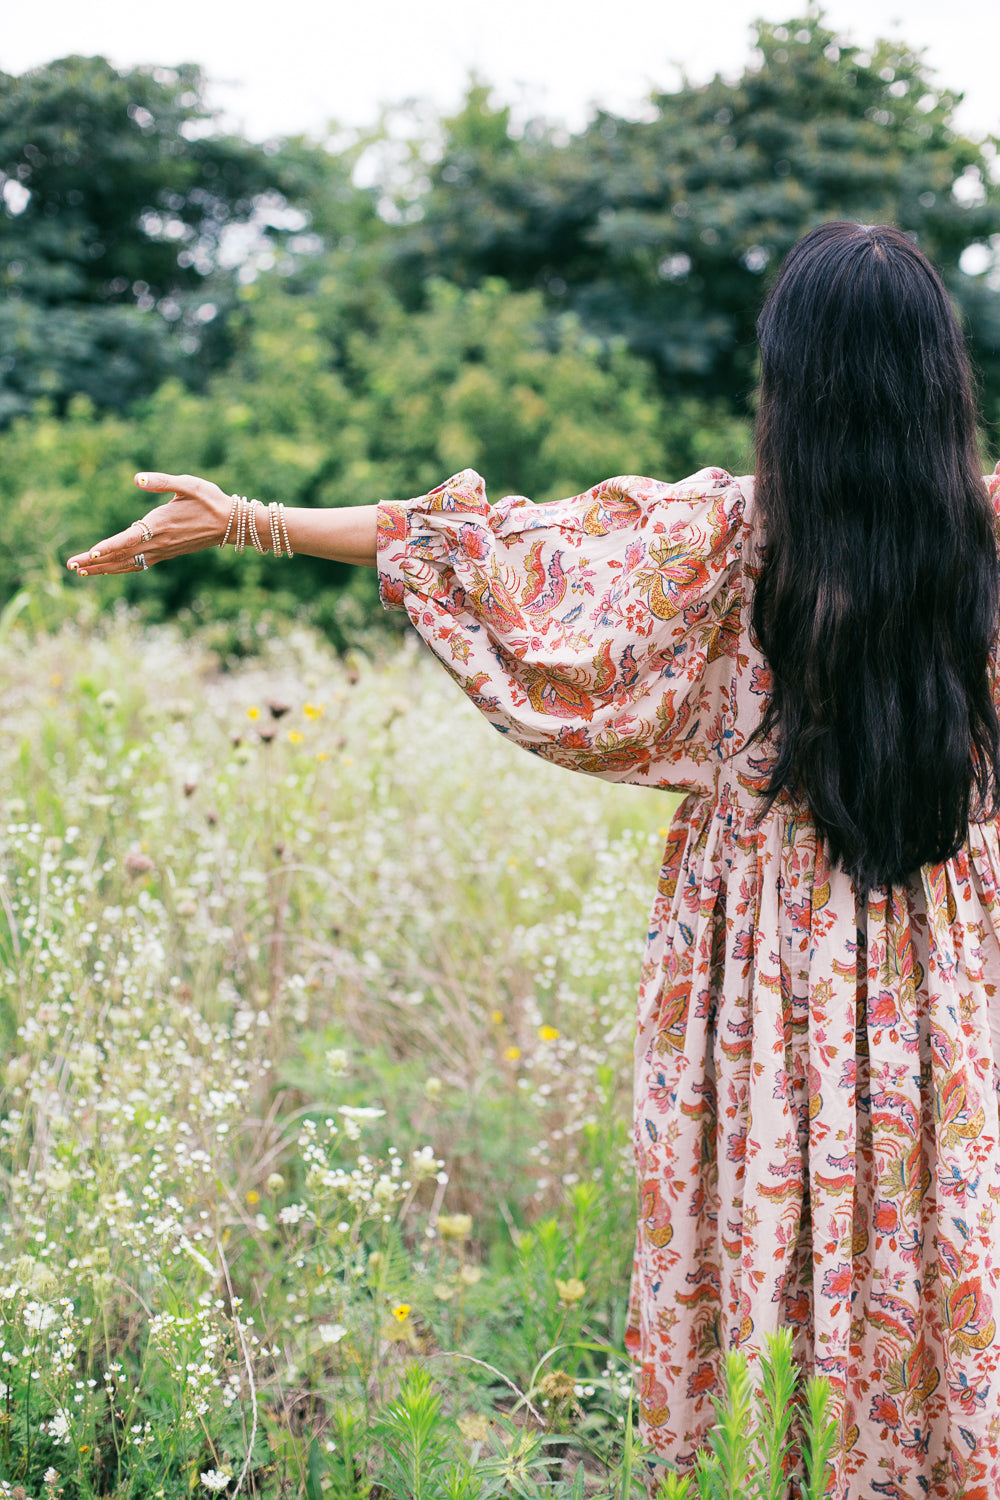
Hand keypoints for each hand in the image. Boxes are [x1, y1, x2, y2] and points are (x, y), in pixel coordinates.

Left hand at [67, 472, 233, 575]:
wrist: (231, 524)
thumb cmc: (211, 500)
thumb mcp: (188, 484)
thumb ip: (162, 481)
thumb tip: (137, 477)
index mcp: (161, 524)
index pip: (129, 538)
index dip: (109, 546)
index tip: (90, 553)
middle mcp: (159, 542)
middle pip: (122, 556)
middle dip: (95, 562)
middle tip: (71, 566)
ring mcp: (162, 551)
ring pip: (128, 564)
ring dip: (104, 569)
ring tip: (81, 571)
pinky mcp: (165, 554)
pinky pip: (138, 565)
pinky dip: (120, 568)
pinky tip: (107, 569)